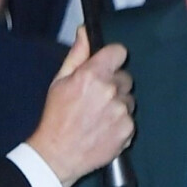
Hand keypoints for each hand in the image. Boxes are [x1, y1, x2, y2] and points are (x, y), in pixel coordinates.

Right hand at [28, 27, 134, 186]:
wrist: (58, 154)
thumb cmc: (56, 118)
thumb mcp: (59, 82)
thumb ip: (76, 55)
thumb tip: (84, 32)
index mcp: (92, 75)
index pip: (118, 52)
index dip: (112, 58)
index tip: (106, 66)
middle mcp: (110, 91)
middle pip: (124, 77)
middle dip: (113, 85)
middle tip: (95, 99)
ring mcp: (121, 111)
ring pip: (128, 99)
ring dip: (117, 105)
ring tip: (98, 117)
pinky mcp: (128, 130)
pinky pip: (130, 119)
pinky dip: (120, 124)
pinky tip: (103, 129)